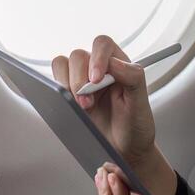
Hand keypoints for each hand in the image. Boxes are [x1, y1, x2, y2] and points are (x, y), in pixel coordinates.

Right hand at [51, 35, 157, 170]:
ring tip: (82, 107)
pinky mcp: (69, 94)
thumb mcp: (141, 102)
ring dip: (67, 85)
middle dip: (79, 80)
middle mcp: (99, 69)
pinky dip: (57, 91)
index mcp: (119, 64)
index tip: (96, 79)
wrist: (126, 149)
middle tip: (88, 103)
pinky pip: (53, 82)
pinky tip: (70, 107)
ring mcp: (82, 81)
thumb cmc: (136, 125)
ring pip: (62, 64)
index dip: (97, 58)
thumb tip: (113, 63)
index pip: (103, 45)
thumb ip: (133, 77)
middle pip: (78, 56)